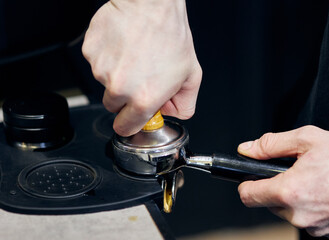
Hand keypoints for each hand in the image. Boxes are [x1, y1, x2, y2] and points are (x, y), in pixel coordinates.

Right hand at [82, 0, 201, 135]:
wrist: (152, 4)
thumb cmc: (172, 36)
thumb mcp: (191, 76)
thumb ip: (184, 105)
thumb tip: (170, 112)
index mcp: (144, 99)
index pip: (125, 128)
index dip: (129, 123)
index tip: (132, 116)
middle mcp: (120, 88)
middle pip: (113, 106)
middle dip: (124, 97)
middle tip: (139, 77)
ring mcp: (101, 69)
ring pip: (104, 82)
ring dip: (116, 74)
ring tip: (134, 55)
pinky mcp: (91, 52)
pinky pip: (97, 62)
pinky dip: (108, 57)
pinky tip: (123, 46)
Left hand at [237, 125, 328, 238]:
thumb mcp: (307, 139)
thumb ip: (270, 144)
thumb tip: (247, 149)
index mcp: (290, 191)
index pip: (248, 196)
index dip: (247, 184)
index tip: (251, 177)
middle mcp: (300, 215)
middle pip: (268, 203)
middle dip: (275, 187)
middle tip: (295, 172)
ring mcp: (315, 227)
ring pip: (287, 212)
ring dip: (293, 198)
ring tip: (314, 180)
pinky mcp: (328, 233)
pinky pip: (307, 220)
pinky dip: (310, 207)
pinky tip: (325, 193)